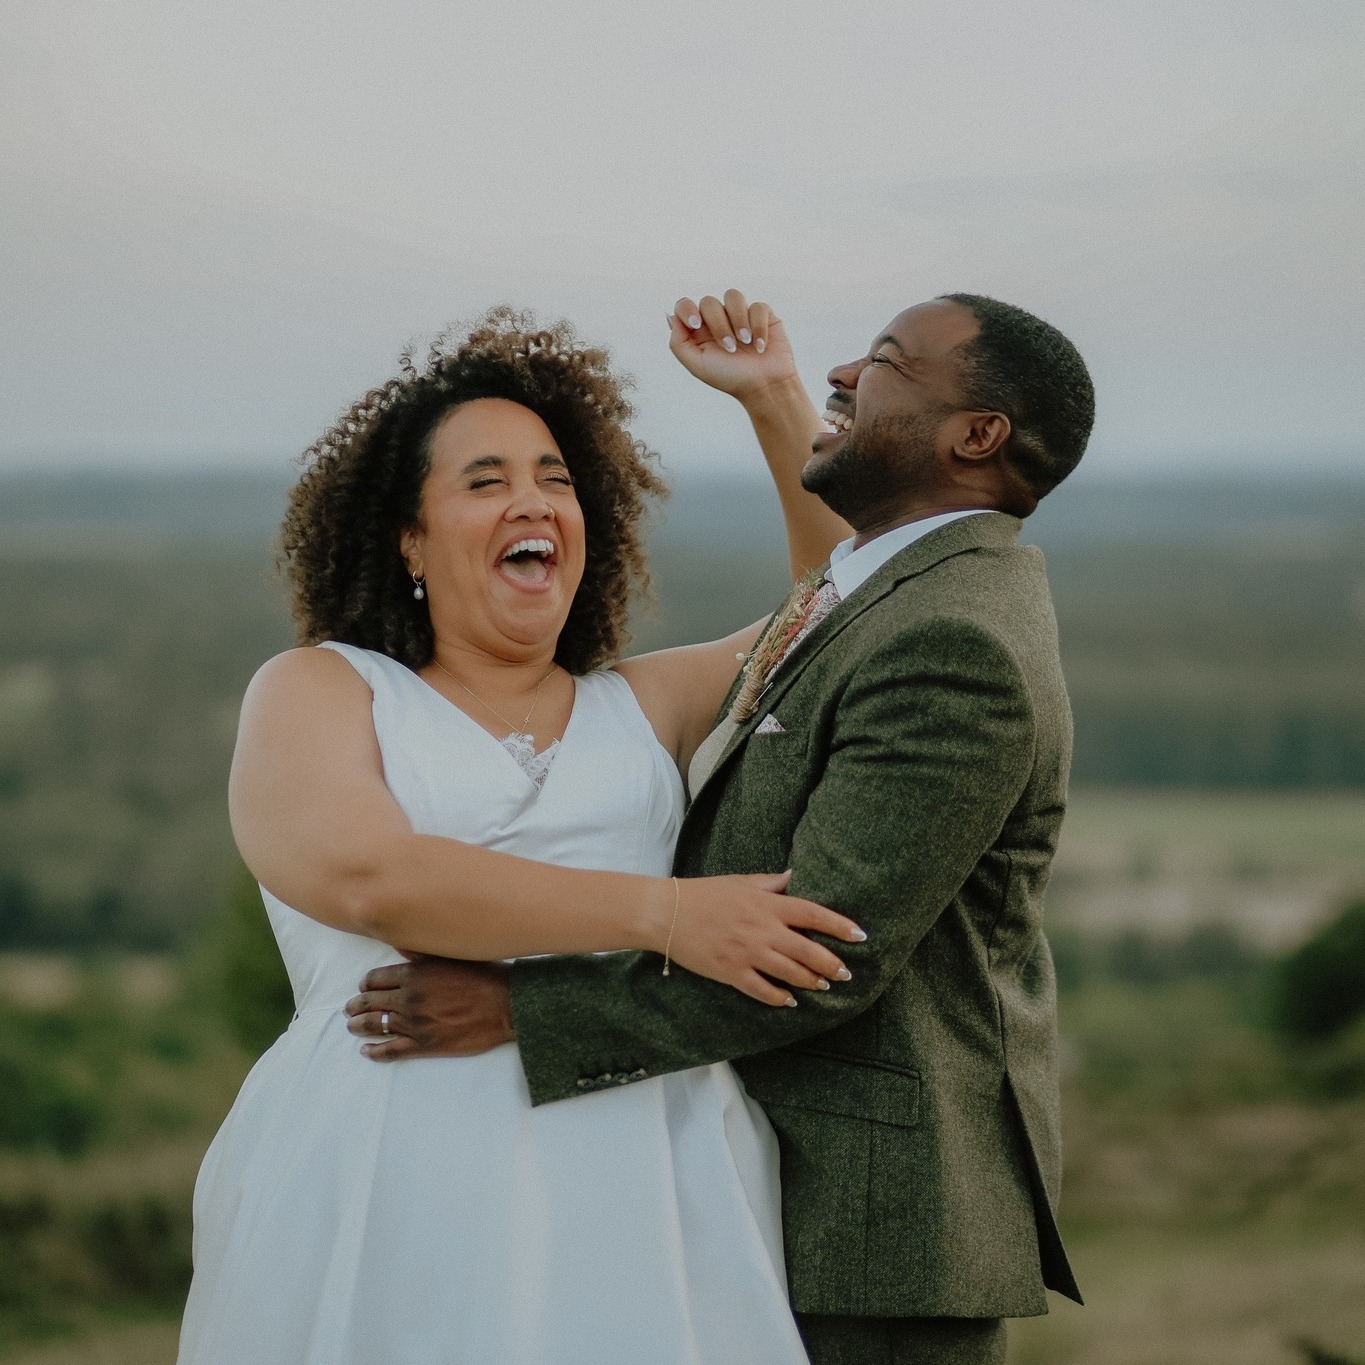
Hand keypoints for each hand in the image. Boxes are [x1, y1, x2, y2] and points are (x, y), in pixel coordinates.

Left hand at [344, 957, 513, 1059]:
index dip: (366, 984)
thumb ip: (420, 954)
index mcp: (413, 975)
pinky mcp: (425, 1045)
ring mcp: (415, 1024)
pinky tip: (366, 1050)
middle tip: (350, 1009)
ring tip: (352, 1027)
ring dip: (359, 1026)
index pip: (375, 979)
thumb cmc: (482, 976)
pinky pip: (391, 1051)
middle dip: (356, 1006)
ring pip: (376, 1026)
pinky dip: (375, 1051)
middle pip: (370, 1003)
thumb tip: (398, 943)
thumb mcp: (450, 957)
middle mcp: (409, 999)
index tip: (363, 987)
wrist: (505, 1006)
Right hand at [659, 872, 863, 1007]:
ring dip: (811, 981)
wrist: (667, 913)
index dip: (839, 926)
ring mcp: (747, 954)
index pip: (812, 914)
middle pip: (807, 950)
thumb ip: (770, 883)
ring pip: (790, 973)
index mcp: (767, 905)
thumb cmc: (705, 893)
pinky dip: (779, 998)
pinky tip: (789, 1001)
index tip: (859, 935)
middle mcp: (762, 930)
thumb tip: (794, 877)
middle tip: (846, 973)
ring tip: (824, 985)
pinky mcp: (731, 973)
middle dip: (831, 963)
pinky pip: (762, 990)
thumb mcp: (741, 881)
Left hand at [669, 289, 798, 403]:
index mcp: (699, 330)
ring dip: (738, 320)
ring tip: (745, 342)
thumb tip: (671, 317)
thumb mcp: (697, 365)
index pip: (685, 305)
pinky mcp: (762, 315)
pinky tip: (760, 346)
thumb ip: (678, 343)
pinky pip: (757, 306)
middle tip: (729, 347)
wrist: (763, 386)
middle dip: (718, 324)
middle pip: (708, 302)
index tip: (696, 324)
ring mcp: (740, 315)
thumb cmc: (730, 377)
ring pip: (732, 296)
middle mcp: (718, 319)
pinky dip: (758, 326)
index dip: (687, 309)